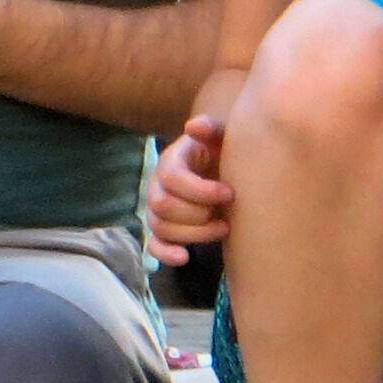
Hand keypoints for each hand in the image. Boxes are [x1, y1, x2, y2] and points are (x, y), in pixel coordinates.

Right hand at [146, 114, 229, 264]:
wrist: (224, 173)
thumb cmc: (223, 154)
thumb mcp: (222, 137)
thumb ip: (212, 128)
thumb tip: (194, 126)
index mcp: (171, 161)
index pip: (171, 178)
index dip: (200, 190)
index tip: (229, 193)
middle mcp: (157, 185)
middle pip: (162, 206)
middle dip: (197, 213)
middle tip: (226, 212)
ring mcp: (157, 210)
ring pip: (160, 228)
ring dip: (194, 234)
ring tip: (223, 227)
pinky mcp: (162, 231)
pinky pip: (154, 246)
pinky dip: (166, 254)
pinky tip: (185, 257)